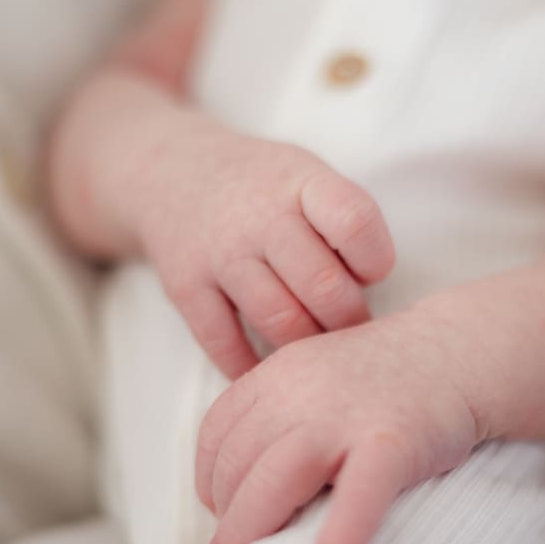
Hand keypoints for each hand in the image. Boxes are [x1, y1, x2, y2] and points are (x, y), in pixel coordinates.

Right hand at [131, 117, 394, 377]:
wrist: (170, 172)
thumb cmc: (262, 188)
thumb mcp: (306, 176)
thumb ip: (343, 222)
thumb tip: (373, 294)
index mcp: (300, 182)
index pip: (354, 221)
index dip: (374, 259)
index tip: (369, 273)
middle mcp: (258, 216)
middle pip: (321, 285)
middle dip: (348, 320)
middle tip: (350, 329)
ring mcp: (219, 253)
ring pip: (278, 320)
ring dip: (308, 347)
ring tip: (317, 348)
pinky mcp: (185, 288)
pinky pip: (224, 343)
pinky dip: (251, 367)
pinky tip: (271, 371)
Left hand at [196, 309, 479, 543]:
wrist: (460, 349)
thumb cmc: (384, 380)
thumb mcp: (316, 377)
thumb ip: (277, 418)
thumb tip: (237, 491)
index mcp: (277, 374)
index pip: (216, 433)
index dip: (210, 480)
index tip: (224, 510)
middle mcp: (301, 391)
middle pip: (237, 463)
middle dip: (229, 515)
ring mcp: (346, 415)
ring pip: (276, 479)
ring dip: (252, 530)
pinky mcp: (394, 441)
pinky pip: (358, 493)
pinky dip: (340, 535)